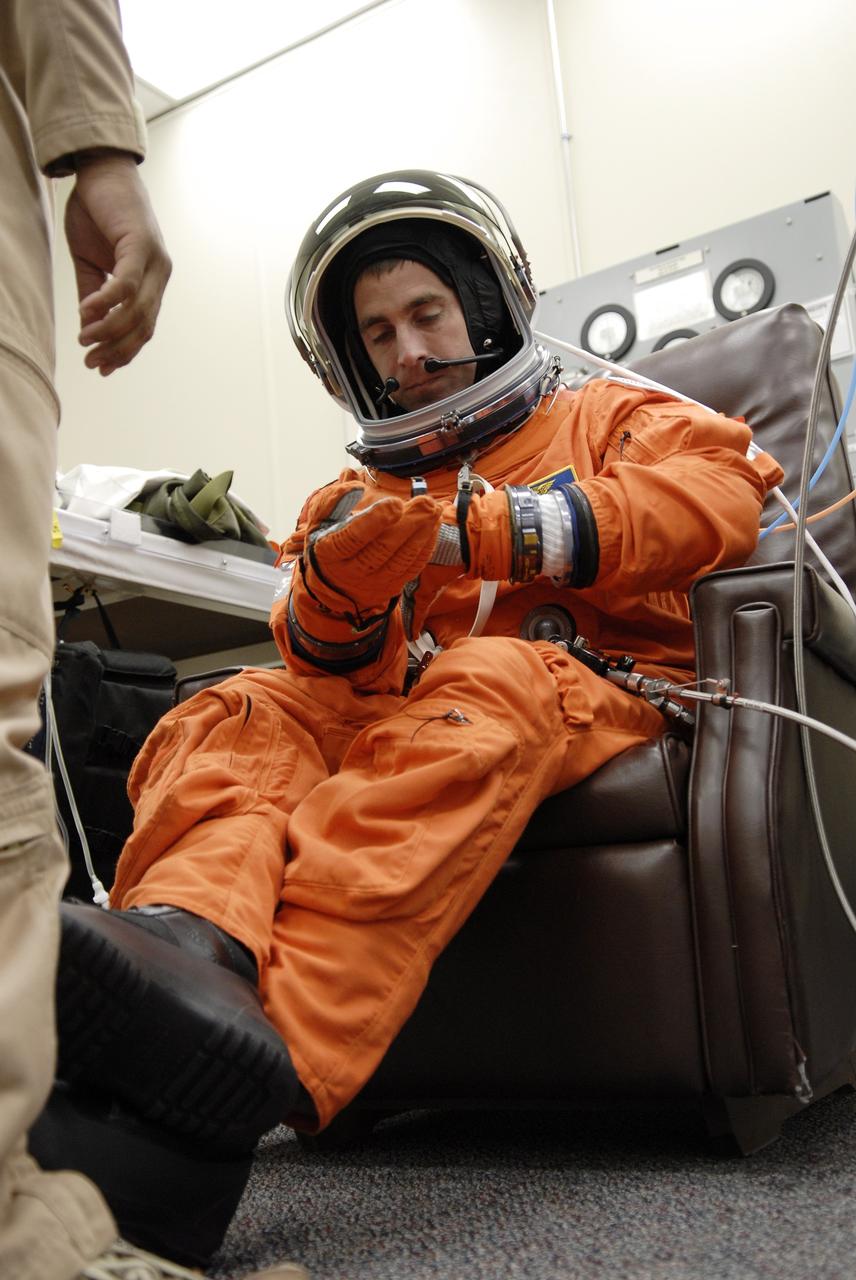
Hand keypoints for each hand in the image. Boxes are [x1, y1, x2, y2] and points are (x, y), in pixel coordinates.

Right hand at [64, 151, 171, 374]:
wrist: (101, 170)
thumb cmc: (98, 214)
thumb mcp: (91, 262)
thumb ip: (93, 295)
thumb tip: (88, 327)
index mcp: (152, 282)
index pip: (144, 327)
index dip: (125, 352)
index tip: (102, 368)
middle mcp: (159, 274)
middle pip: (144, 326)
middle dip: (118, 349)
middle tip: (91, 362)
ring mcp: (155, 260)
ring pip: (137, 310)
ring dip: (110, 330)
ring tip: (85, 339)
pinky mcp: (142, 244)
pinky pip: (126, 283)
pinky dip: (107, 302)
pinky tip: (87, 313)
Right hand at [303, 481, 441, 621]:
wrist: (332, 583)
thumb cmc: (326, 540)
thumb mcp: (319, 519)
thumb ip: (333, 498)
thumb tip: (352, 477)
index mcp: (329, 551)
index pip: (352, 537)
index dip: (375, 521)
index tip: (395, 502)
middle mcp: (351, 571)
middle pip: (382, 549)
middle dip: (408, 524)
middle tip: (426, 502)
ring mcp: (373, 582)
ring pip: (400, 560)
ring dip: (422, 534)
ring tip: (434, 510)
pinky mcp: (391, 586)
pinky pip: (411, 568)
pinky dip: (426, 547)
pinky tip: (434, 526)